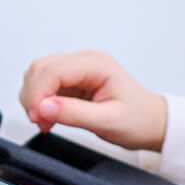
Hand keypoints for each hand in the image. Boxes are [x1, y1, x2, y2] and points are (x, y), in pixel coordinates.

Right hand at [19, 50, 167, 150]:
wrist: (151, 123)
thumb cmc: (138, 119)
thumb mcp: (108, 121)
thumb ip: (75, 114)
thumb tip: (44, 107)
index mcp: (97, 65)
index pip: (53, 70)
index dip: (38, 93)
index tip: (36, 116)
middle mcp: (85, 62)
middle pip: (41, 68)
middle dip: (33, 96)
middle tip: (40, 121)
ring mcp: (78, 69)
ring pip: (39, 74)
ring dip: (35, 98)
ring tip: (46, 121)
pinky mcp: (73, 80)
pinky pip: (46, 85)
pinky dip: (41, 101)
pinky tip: (49, 117)